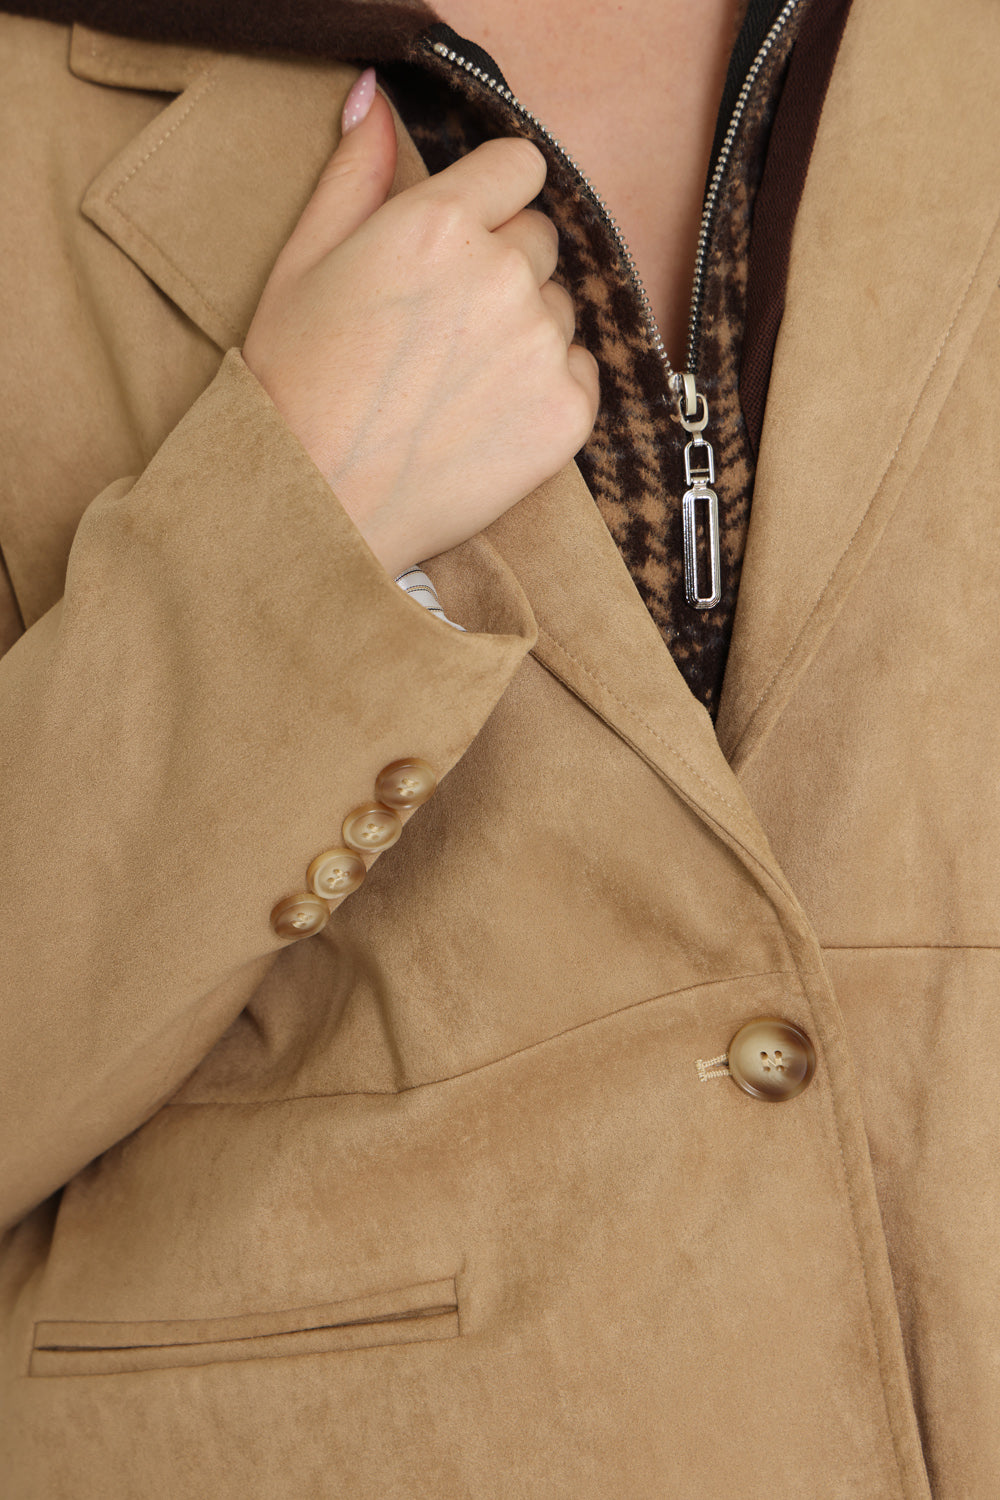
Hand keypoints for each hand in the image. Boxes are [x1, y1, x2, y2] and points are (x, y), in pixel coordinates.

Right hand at [243, 69, 599, 577]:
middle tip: (443, 329)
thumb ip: (353, 175)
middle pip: (540, 240)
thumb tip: (374, 100)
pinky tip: (486, 416)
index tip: (469, 236)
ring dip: (525, 330)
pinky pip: (580, 373)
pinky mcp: (567, 414)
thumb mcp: (303, 264)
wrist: (317, 506)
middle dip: (503, 268)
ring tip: (457, 381)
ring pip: (560, 308)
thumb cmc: (295, 387)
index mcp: (437, 222)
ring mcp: (540, 346)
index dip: (494, 200)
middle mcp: (501, 275)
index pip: (519, 167)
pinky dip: (546, 389)